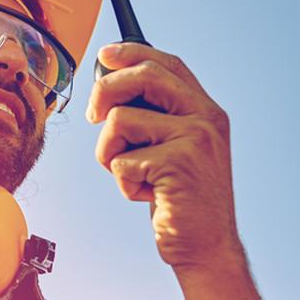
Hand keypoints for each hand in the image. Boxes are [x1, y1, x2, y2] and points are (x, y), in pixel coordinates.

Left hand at [86, 42, 242, 274]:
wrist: (206, 247)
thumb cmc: (179, 199)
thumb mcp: (173, 150)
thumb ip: (153, 119)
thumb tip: (107, 87)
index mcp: (206, 110)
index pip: (168, 63)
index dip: (133, 52)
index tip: (104, 55)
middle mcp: (206, 118)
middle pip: (142, 76)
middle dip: (105, 92)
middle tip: (93, 116)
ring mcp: (195, 139)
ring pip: (120, 120)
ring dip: (111, 153)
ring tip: (132, 176)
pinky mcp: (178, 164)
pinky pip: (121, 160)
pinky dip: (123, 184)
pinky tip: (146, 197)